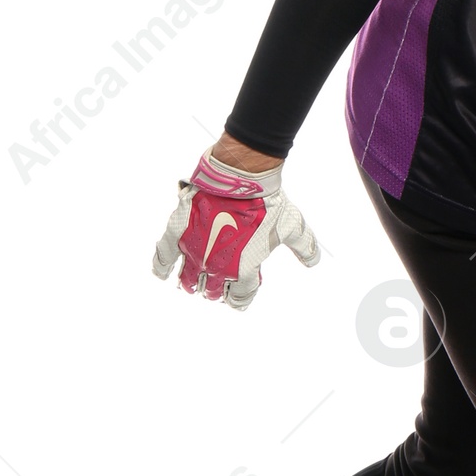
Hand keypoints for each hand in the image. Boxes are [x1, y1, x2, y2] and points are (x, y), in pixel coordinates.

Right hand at [153, 150, 319, 308]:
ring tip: (192, 284)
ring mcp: (194, 250)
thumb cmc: (269, 202)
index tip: (241, 290)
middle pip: (212, 291)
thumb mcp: (292, 226)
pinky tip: (162, 273)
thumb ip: (304, 246)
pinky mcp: (178, 233)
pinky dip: (161, 268)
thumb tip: (313, 262)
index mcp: (243, 270)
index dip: (241, 297)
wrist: (241, 177)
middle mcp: (216, 266)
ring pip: (188, 280)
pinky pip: (163, 257)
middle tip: (216, 286)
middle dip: (215, 291)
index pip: (239, 298)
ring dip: (191, 284)